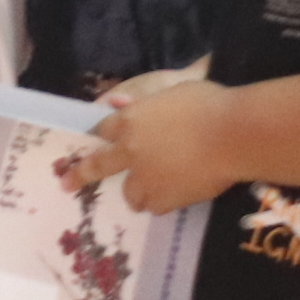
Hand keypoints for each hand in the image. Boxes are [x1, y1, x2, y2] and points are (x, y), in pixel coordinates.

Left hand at [57, 70, 233, 214]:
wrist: (233, 135)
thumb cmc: (209, 105)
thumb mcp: (175, 92)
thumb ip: (145, 101)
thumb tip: (118, 101)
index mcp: (131, 121)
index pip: (104, 129)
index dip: (102, 135)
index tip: (96, 142)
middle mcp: (131, 151)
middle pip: (98, 166)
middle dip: (80, 175)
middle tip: (67, 184)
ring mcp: (146, 178)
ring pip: (130, 194)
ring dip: (136, 193)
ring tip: (146, 194)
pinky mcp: (165, 198)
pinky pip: (156, 207)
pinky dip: (162, 203)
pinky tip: (173, 198)